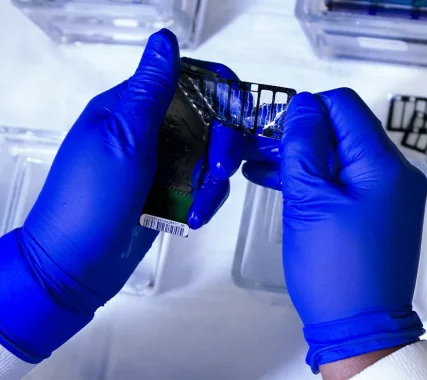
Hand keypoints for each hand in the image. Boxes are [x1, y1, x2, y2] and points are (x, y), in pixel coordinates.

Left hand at [0, 30, 259, 362]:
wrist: (75, 267)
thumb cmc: (90, 200)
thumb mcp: (123, 140)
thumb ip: (151, 92)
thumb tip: (165, 41)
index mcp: (131, 107)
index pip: (187, 80)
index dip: (219, 93)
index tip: (237, 117)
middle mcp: (149, 130)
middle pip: (208, 120)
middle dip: (222, 146)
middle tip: (220, 171)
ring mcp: (159, 163)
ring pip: (210, 156)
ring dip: (214, 181)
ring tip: (201, 208)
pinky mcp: (169, 192)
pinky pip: (203, 185)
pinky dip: (206, 200)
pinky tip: (195, 218)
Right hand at [244, 89, 426, 373]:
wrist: (362, 328)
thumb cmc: (334, 269)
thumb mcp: (309, 202)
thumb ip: (304, 145)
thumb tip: (304, 104)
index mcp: (384, 163)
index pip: (344, 106)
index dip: (305, 110)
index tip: (273, 130)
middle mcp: (398, 171)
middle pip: (345, 130)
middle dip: (302, 135)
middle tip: (259, 150)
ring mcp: (394, 193)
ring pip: (345, 156)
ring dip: (306, 159)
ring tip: (263, 168)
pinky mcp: (385, 212)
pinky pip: (351, 182)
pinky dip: (322, 180)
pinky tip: (285, 186)